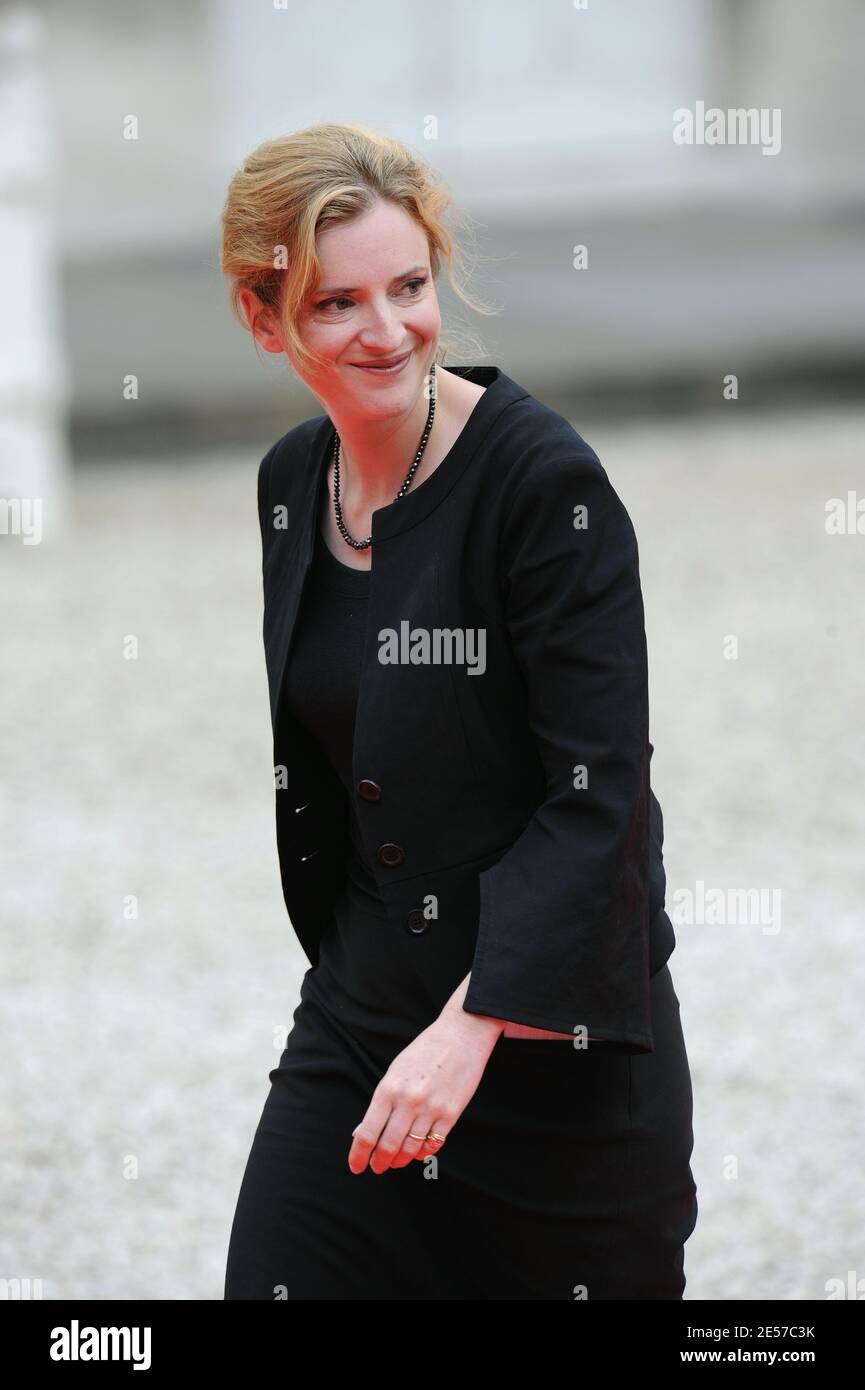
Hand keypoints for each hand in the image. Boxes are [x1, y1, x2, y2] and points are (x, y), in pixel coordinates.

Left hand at [348, 1002, 502, 1174]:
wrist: (461, 1034)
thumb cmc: (424, 1052)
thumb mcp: (395, 1072)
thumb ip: (381, 1103)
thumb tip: (362, 1132)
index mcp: (388, 1088)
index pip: (367, 1132)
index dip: (359, 1154)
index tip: (356, 1167)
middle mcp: (408, 1100)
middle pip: (388, 1145)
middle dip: (380, 1162)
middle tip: (377, 1167)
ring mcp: (431, 1108)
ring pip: (411, 1148)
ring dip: (401, 1160)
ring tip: (396, 1161)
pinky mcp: (451, 1113)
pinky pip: (434, 1143)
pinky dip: (423, 1153)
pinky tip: (418, 1152)